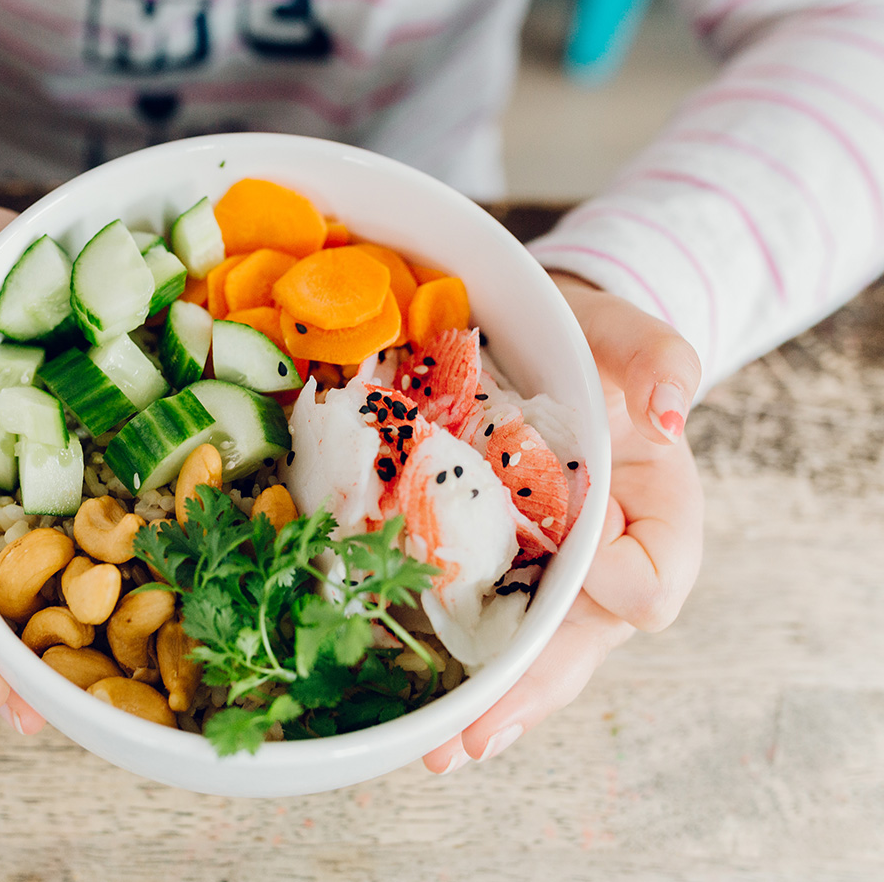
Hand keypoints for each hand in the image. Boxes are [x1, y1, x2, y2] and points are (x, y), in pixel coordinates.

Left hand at [423, 272, 704, 772]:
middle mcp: (605, 563)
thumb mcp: (627, 336)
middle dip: (529, 692)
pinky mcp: (496, 568)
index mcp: (657, 517)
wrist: (539, 345)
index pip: (652, 581)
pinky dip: (454, 666)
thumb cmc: (592, 348)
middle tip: (477, 737)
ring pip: (528, 656)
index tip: (579, 550)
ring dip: (486, 706)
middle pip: (579, 646)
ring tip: (438, 752)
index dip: (616, 580)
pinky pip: (483, 627)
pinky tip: (419, 706)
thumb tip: (670, 411)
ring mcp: (549, 575)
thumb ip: (659, 358)